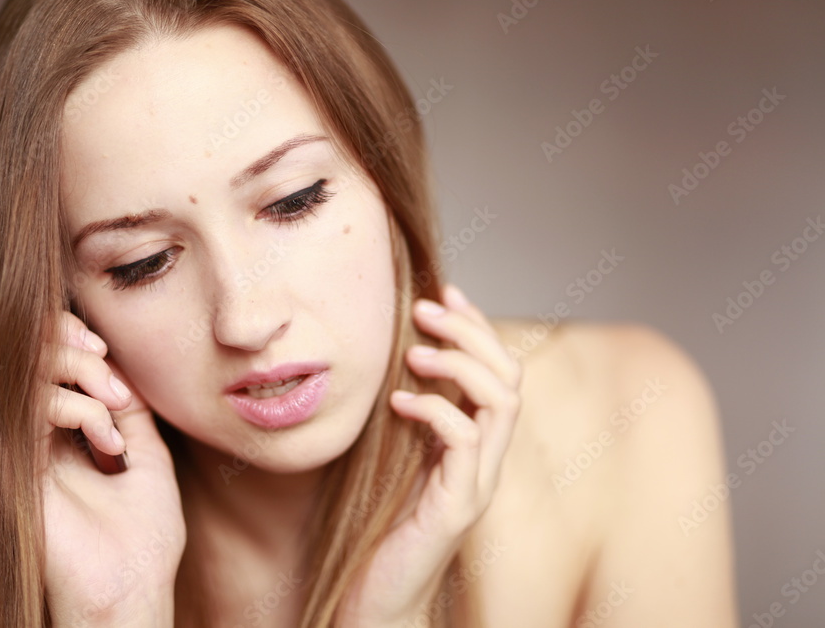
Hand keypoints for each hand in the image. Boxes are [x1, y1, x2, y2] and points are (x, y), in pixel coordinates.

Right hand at [38, 311, 184, 626]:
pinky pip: (31, 409)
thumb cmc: (143, 539)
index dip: (69, 341)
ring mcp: (18, 454)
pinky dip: (78, 408)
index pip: (44, 368)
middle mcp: (30, 444)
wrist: (132, 587)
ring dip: (81, 371)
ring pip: (26, 374)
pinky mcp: (13, 468)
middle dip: (71, 344)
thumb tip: (121, 370)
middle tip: (108, 361)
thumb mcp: (147, 459)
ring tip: (116, 401)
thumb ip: (130, 414)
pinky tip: (107, 440)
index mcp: (58, 442)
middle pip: (27, 360)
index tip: (107, 348)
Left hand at [339, 283, 521, 625]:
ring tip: (415, 351)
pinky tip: (397, 402)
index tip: (444, 291)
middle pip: (510, 377)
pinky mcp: (458, 505)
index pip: (497, 371)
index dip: (477, 326)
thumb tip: (393, 361)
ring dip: (459, 363)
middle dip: (472, 331)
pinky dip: (434, 409)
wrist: (378, 599)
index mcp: (475, 444)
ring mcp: (478, 482)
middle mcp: (487, 460)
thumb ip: (408, 417)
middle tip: (426, 308)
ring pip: (501, 402)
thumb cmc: (381, 528)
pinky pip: (464, 440)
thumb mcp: (396, 458)